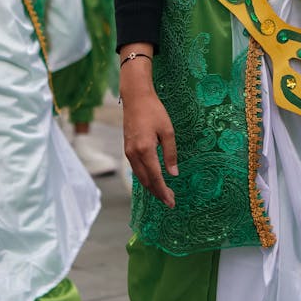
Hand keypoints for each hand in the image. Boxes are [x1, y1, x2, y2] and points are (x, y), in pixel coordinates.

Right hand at [121, 76, 177, 207]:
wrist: (136, 98)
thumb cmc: (154, 111)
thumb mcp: (167, 131)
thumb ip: (170, 153)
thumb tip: (173, 174)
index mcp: (145, 150)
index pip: (155, 178)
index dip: (163, 192)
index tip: (171, 202)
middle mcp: (134, 154)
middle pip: (146, 181)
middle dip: (157, 193)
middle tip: (170, 200)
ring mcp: (128, 152)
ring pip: (139, 177)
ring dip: (151, 187)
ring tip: (163, 192)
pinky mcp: (127, 149)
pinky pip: (136, 169)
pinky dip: (145, 177)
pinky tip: (153, 178)